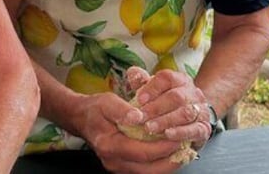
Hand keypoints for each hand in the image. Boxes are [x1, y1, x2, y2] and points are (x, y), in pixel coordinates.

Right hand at [73, 90, 189, 173]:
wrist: (82, 118)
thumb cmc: (96, 109)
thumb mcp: (107, 102)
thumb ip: (122, 110)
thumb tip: (138, 117)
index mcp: (109, 146)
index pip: (142, 152)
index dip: (163, 146)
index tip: (178, 136)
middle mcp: (113, 162)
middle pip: (149, 170)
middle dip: (171, 160)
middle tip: (186, 147)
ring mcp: (118, 168)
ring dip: (167, 164)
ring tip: (182, 151)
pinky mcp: (123, 168)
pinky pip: (146, 171)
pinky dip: (160, 164)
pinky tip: (169, 153)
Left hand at [124, 66, 211, 147]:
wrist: (192, 119)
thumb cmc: (166, 102)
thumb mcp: (153, 90)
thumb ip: (142, 81)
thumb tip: (132, 72)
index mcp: (180, 79)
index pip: (167, 77)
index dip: (152, 88)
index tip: (138, 99)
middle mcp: (192, 93)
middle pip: (176, 96)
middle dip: (156, 108)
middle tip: (140, 117)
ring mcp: (201, 110)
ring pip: (186, 113)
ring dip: (166, 120)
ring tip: (150, 127)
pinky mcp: (204, 128)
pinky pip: (195, 129)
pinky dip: (180, 132)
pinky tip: (167, 134)